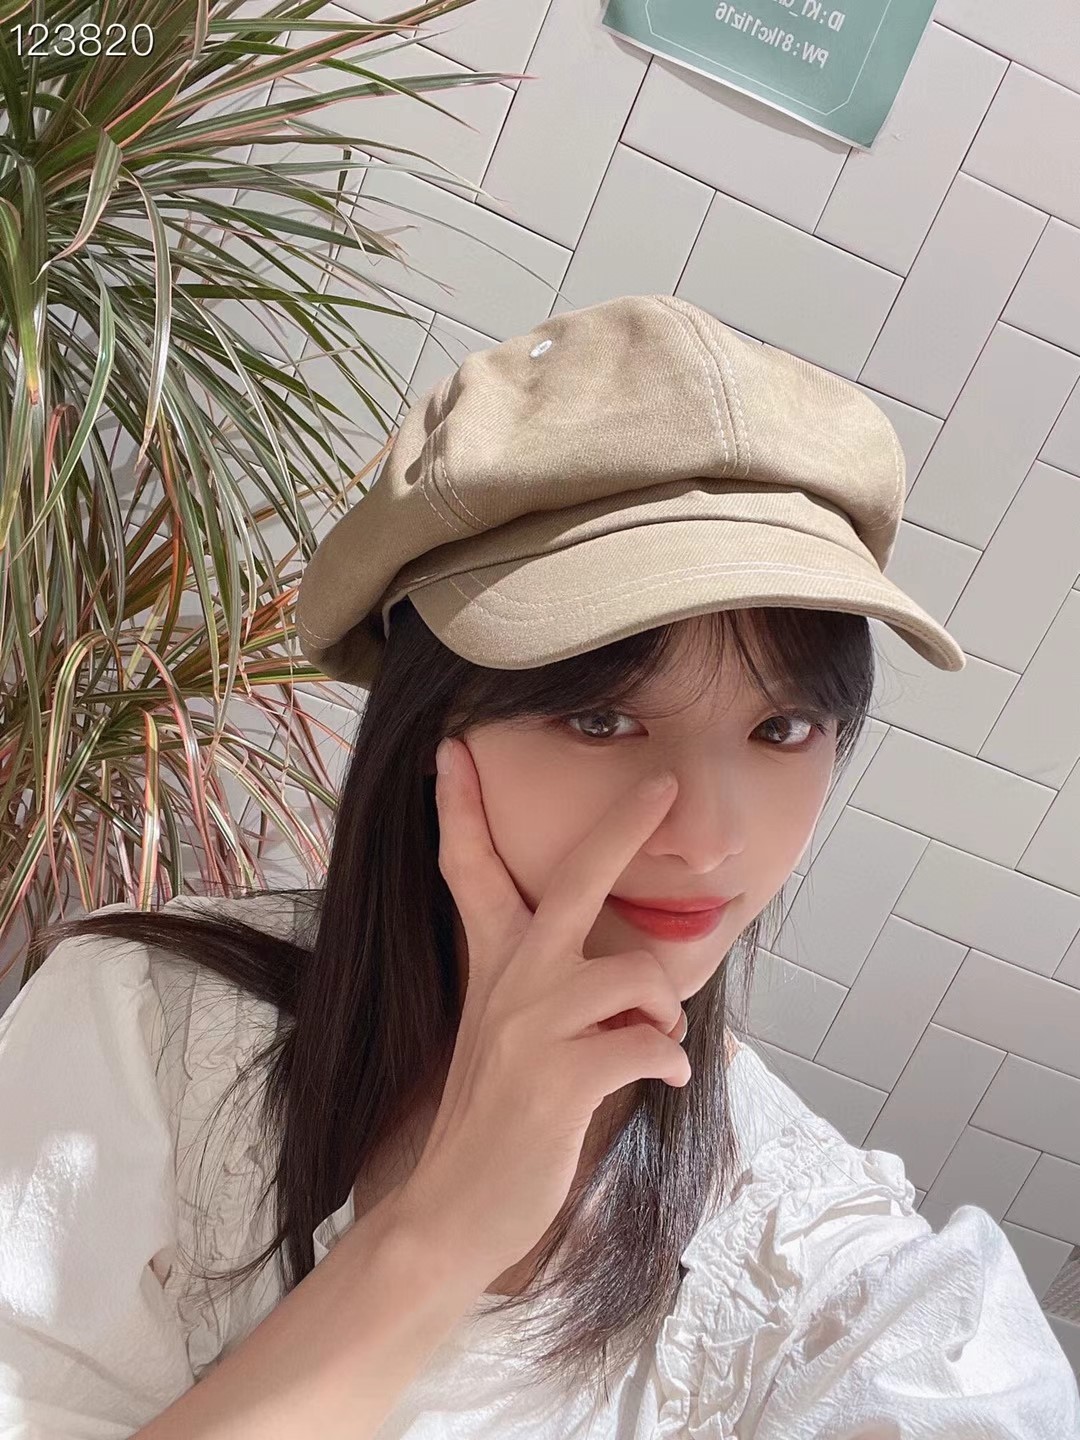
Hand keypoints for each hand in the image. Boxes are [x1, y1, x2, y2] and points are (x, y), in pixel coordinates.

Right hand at [394, 735, 689, 1283]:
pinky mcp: (560, 1080)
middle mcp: (511, 981)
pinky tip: (664, 1077)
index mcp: (495, 964)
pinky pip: (646, 1047)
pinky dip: (667, 1061)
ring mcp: (532, 1028)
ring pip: (635, 975)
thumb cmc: (497, 1117)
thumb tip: (635, 969)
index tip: (452, 748)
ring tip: (659, 1042)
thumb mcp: (504, 1032)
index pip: (469, 868)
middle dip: (622, 826)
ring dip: (664, 1009)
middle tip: (663, 785)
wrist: (456, 1208)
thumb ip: (550, 987)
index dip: (460, 807)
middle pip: (575, 878)